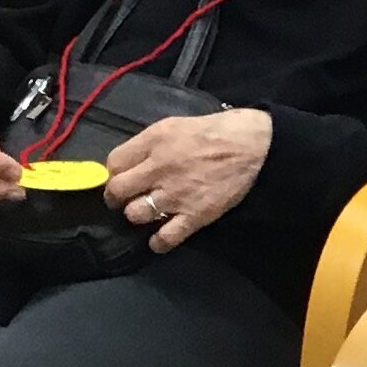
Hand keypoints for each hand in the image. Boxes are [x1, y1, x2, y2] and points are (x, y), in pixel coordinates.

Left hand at [103, 109, 270, 253]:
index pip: (113, 162)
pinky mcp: (195, 215)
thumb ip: (149, 143)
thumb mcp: (175, 124)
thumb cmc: (215, 131)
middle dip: (116, 197)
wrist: (254, 147)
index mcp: (154, 141)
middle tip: (124, 199)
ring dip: (137, 215)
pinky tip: (159, 238)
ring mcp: (176, 195)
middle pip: (117, 191)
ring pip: (135, 214)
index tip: (119, 177)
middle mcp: (159, 168)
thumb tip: (130, 161)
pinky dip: (158, 242)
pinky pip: (165, 238)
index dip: (112, 172)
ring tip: (146, 213)